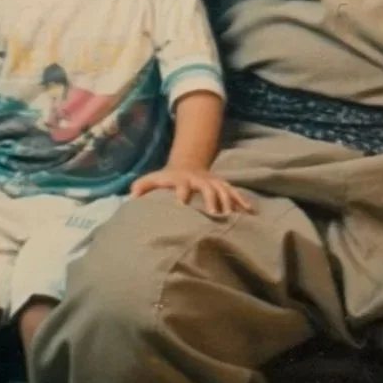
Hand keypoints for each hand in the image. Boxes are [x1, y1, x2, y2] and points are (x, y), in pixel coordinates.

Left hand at [129, 167, 254, 218]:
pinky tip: (250, 212)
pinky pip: (235, 193)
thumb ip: (142, 186)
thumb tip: (132, 196)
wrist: (187, 164)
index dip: (181, 194)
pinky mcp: (223, 186)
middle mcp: (200, 180)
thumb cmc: (168, 179)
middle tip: (214, 215)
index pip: (181, 187)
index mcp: (182, 180)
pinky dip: (242, 201)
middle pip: (208, 189)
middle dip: (211, 201)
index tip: (180, 206)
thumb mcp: (154, 179)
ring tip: (231, 218)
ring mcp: (214, 183)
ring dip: (228, 203)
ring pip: (224, 191)